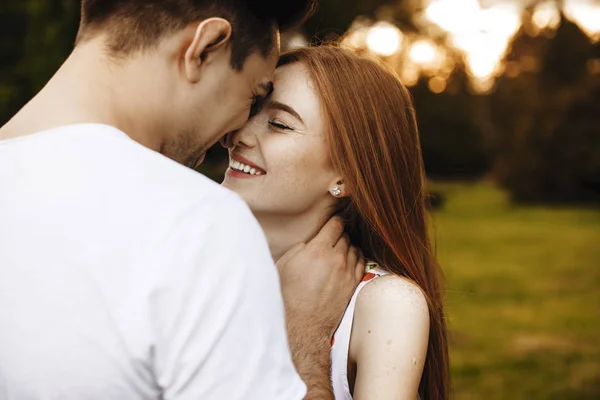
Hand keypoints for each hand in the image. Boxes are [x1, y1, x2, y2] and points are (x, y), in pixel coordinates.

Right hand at [277, 217, 364, 339]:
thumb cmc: (288, 295)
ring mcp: (347, 271)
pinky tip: (350, 257)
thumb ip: (300, 248)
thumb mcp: (284, 264)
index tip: (334, 220)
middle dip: (339, 233)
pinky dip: (357, 256)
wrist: (302, 324)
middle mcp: (336, 258)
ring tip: (341, 246)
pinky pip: (361, 262)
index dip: (335, 220)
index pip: (334, 225)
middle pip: (345, 236)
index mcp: (317, 250)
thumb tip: (311, 243)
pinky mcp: (353, 283)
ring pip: (354, 248)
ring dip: (348, 245)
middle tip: (334, 234)